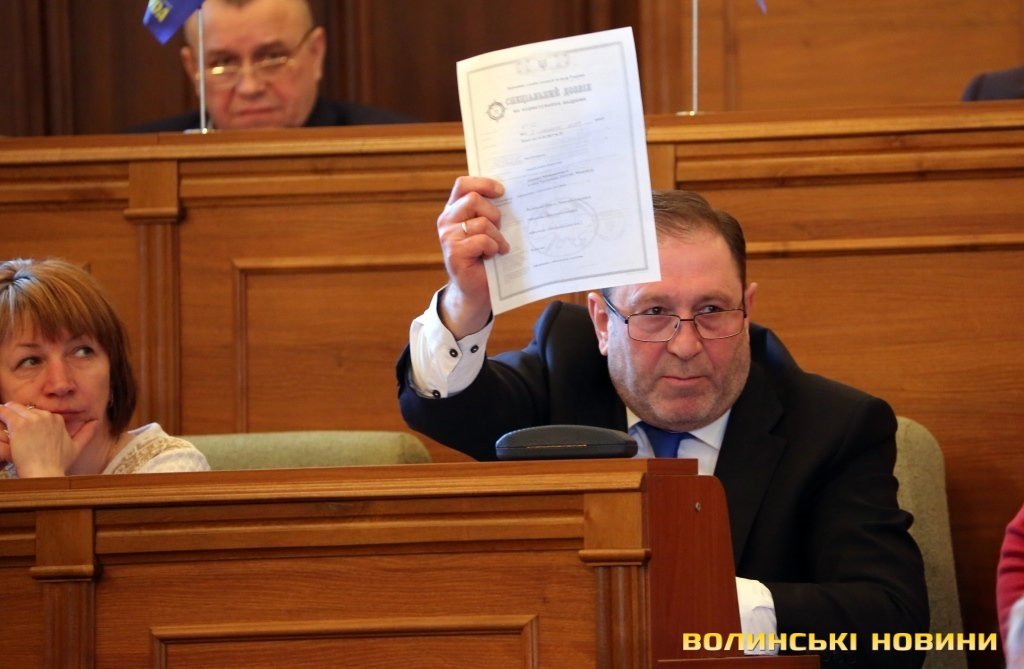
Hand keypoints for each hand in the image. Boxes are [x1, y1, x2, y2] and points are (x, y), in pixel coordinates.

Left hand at [0, 403, 98, 476]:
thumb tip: (96, 422)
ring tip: (2, 421)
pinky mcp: (19, 425)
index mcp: (57, 419)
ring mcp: (33, 420)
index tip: (25, 431)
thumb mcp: (76, 447)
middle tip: (12, 429)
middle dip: (17, 416)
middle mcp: (46, 416)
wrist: (45, 473)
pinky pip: (3, 412)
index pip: (38, 413)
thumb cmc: (57, 464)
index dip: (30, 421)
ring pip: (13, 408)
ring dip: (6, 414)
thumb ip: (87, 433)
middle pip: (26, 409)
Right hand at [436, 176, 508, 337]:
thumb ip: (489, 210)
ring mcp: (448, 236)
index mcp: (454, 209)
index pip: (463, 185)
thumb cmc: (485, 255)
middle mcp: (447, 220)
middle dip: (494, 214)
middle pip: (474, 199)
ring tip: (497, 247)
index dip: (483, 183)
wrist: (476, 287)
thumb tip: (508, 193)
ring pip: (481, 223)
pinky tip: (493, 255)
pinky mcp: (454, 252)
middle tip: (499, 229)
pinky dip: (493, 248)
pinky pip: (482, 240)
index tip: (501, 191)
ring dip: (497, 236)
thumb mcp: (487, 228)